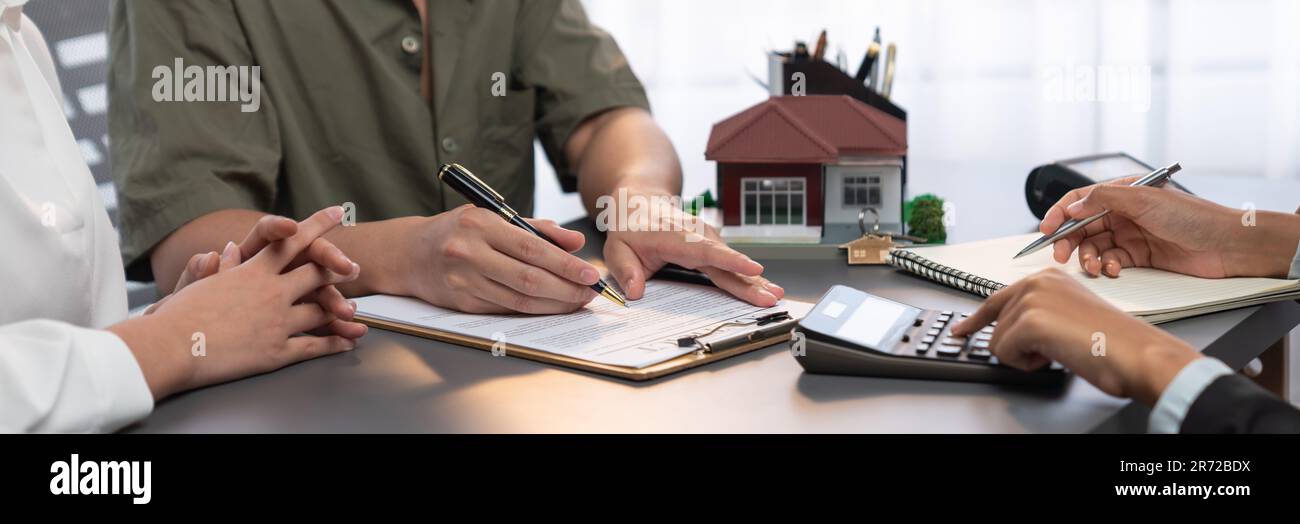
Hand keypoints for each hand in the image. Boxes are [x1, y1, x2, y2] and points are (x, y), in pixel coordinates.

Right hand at [147, 214, 360, 339]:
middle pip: (316, 272)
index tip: (337, 212)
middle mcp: (272, 293)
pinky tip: (347, 341)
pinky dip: (335, 343)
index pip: (293, 241)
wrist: (170, 348)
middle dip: (338, 268)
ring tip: (353, 308)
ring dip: (339, 308)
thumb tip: (231, 248)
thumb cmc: (178, 315)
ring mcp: (278, 322)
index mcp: (253, 271)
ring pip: (320, 310)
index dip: (318, 224)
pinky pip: (315, 345)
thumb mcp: (201, 283)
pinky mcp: (277, 351)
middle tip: (354, 267)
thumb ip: (222, 266)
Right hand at [408, 205, 601, 313]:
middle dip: (566, 289)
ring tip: (577, 302)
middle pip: (528, 278)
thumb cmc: (459, 231)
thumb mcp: (493, 216)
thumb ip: (537, 228)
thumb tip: (575, 243)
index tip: (590, 274)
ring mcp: (463, 281)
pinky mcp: (461, 304)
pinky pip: (505, 309)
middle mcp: (469, 253)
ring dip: (554, 304)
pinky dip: (533, 311)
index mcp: (480, 225)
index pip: (532, 249)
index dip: (565, 264)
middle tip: (590, 293)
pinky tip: (551, 307)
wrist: (409, 253)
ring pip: (518, 299)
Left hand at [602, 196, 783, 306]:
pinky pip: (731, 264)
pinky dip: (747, 277)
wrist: (640, 201)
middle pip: (727, 262)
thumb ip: (625, 271)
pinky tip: (763, 290)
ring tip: (775, 296)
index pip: (706, 251)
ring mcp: (708, 240)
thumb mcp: (616, 248)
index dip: (731, 261)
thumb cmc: (631, 227)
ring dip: (755, 281)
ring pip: (733, 264)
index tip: (753, 269)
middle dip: (752, 281)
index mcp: (676, 237)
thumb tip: (635, 293)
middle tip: (773, 297)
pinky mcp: (712, 246)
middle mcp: (697, 236)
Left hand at [950, 268, 1199, 404]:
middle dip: (1018, 346)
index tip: (962, 330)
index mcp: (1047, 277)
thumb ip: (1039, 314)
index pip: (996, 300)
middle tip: (1052, 350)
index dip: (976, 320)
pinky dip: (1026, 364)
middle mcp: (1036, 281)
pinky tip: (1054, 356)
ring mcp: (1031, 298)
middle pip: (995, 326)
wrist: (1137, 353)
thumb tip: (1009, 332)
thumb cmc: (1112, 341)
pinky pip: (1004, 354)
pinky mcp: (1030, 321)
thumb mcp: (1068, 315)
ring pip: (997, 342)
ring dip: (1025, 356)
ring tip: (1061, 350)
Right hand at [1041, 176, 1299, 278]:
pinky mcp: (1139, 257)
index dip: (1060, 214)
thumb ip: (1104, 199)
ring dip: (1089, 258)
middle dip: (1069, 241)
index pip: (1081, 200)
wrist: (1227, 246)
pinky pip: (1111, 261)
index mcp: (1124, 193)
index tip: (1046, 230)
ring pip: (1094, 247)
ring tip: (1095, 267)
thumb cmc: (1194, 217)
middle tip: (1061, 255)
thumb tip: (1074, 205)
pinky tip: (1114, 270)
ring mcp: (1131, 235)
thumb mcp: (1145, 200)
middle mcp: (1125, 213)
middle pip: (1083, 226)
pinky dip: (1107, 267)